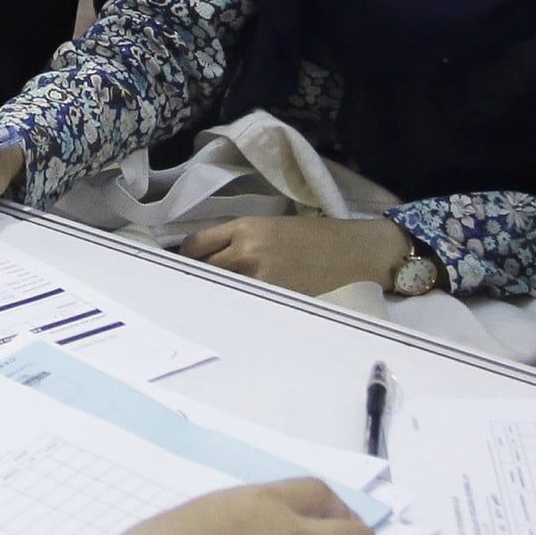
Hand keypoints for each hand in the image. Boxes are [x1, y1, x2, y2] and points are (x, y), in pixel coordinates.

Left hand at [173, 214, 414, 296]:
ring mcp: (257, 278)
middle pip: (203, 269)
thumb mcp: (269, 227)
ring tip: (216, 297)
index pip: (196, 244)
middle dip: (199, 275)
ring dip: (217, 291)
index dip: (188, 256)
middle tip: (197, 284)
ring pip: (220, 287)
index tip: (188, 262)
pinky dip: (238, 304)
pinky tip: (240, 307)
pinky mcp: (272, 297)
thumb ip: (238, 239)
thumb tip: (208, 257)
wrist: (347, 251)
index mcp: (244, 228)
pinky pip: (243, 302)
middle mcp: (245, 251)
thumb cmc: (311, 236)